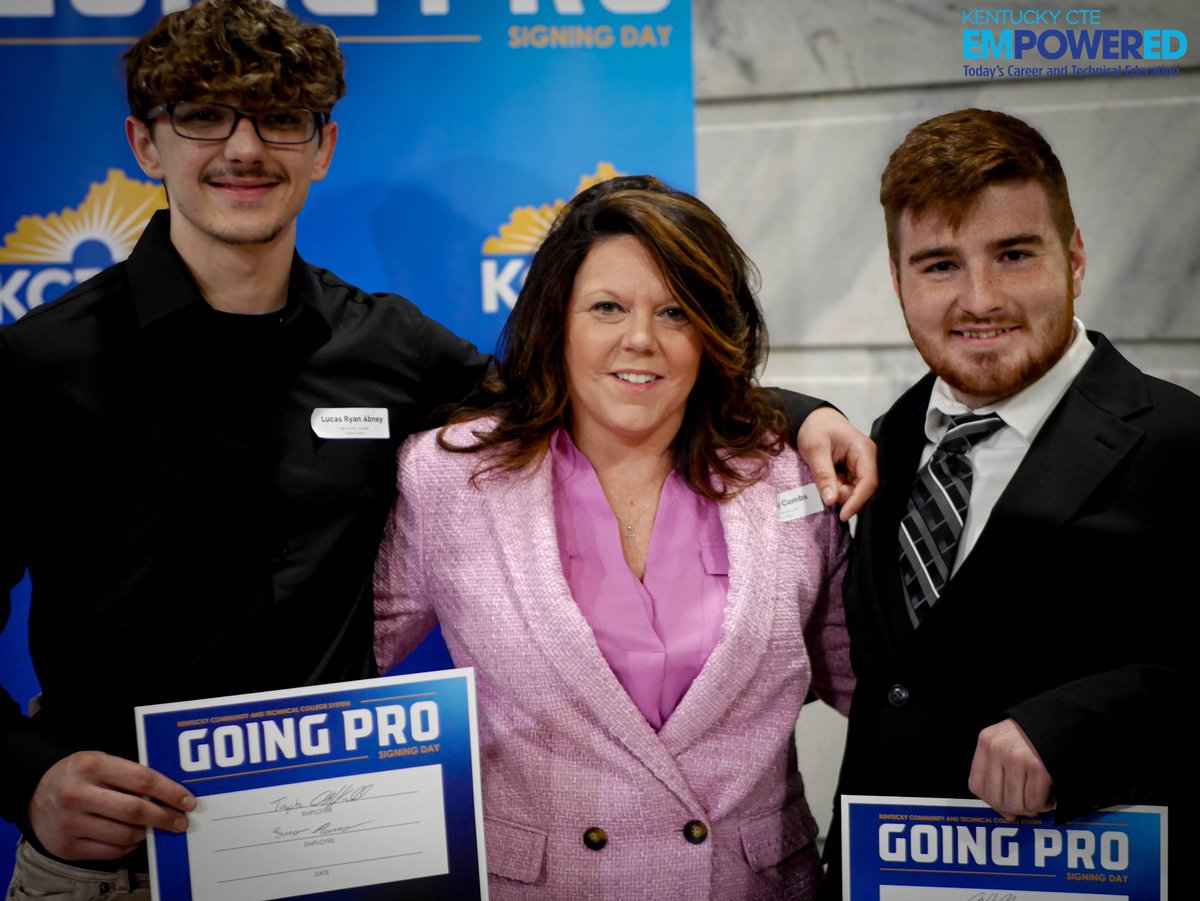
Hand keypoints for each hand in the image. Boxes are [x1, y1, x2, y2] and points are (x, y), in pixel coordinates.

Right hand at [29, 751, 193, 860]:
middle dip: (164, 818)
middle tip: (180, 822)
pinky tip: (132, 838)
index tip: (188, 801)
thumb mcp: (102, 761)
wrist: (35, 793)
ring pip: (124, 835)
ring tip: (153, 828)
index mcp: (92, 766)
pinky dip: (128, 847)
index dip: (170, 792)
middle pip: (135, 811)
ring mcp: (69, 823)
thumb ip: (131, 774)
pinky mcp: (66, 847)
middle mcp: (78, 794)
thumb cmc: (80, 775)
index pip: (142, 780)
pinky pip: (110, 852)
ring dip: (146, 833)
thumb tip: (171, 793)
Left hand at [795, 407, 877, 520]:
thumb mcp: (814, 449)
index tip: (843, 515)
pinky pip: (847, 489)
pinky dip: (835, 489)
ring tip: (823, 476)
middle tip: (824, 485)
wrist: (813, 419)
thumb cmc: (815, 428)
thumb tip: (830, 500)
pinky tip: (827, 479)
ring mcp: (862, 468)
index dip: (857, 501)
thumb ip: (823, 474)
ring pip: (854, 492)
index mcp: (865, 451)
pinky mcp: (854, 473)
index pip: (869, 482)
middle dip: (843, 495)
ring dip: (837, 492)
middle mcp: (868, 460)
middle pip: (863, 491)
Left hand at [968, 719, 1054, 819]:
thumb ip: (998, 771)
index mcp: (986, 742)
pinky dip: (1043, 806)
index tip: (1004, 807)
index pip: (976, 785)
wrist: (1062, 719)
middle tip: (1026, 805)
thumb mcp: (1006, 741)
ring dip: (1029, 808)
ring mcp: (1017, 758)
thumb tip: (1006, 813)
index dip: (991, 802)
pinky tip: (1048, 797)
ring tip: (1038, 799)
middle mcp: (997, 749)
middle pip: (996, 798)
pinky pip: (1034, 802)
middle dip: (1013, 809)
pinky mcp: (1038, 767)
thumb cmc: (1033, 735)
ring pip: (1015, 803)